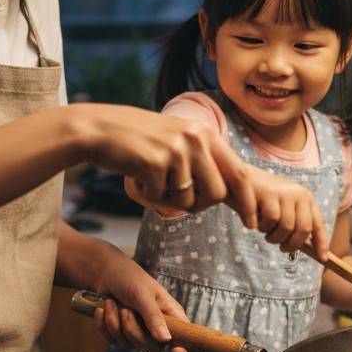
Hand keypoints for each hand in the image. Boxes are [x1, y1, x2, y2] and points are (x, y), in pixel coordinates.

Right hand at [74, 104, 257, 226]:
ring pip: (188, 200)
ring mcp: (175, 149)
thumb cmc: (140, 142)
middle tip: (175, 197)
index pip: (240, 173)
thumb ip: (204, 163)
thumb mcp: (179, 142)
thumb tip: (230, 195)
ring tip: (152, 180)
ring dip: (170, 200)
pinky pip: (160, 198)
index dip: (248, 201)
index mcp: (205, 133)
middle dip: (199, 205)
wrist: (98, 129)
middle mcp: (195, 138)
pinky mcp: (154, 161)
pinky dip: (147, 195)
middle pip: (216, 194)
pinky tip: (136, 175)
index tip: (253, 222)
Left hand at [92, 247, 193, 351]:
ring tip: (113, 302)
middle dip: (133, 331)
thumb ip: (154, 316)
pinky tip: (103, 308)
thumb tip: (166, 340)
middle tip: (126, 310)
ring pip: (128, 345)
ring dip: (115, 322)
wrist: (103, 273)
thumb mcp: (142, 293)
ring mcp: (138, 332)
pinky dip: (104, 323)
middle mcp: (156, 327)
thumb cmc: (128, 277)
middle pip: (152, 349)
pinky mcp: (120, 334)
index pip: (187, 340)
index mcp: (170, 315)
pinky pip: (112, 340)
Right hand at [249, 166, 328, 257]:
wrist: (239, 177)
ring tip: (265, 231)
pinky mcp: (269, 193)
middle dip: (292, 244)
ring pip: (286, 228)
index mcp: (305, 198)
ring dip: (273, 237)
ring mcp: (284, 193)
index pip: (317, 224)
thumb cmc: (262, 197)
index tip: (322, 259)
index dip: (321, 243)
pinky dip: (262, 227)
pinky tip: (255, 222)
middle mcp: (298, 194)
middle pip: (303, 229)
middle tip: (281, 247)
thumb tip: (307, 248)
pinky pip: (270, 221)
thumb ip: (295, 223)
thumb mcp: (283, 207)